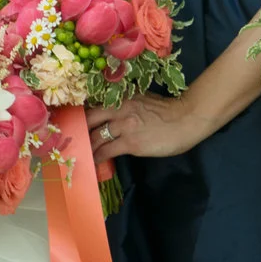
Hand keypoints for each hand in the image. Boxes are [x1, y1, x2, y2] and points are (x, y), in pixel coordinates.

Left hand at [86, 93, 218, 164]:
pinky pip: (106, 151)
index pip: (95, 105)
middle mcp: (119, 109)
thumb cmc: (170, 112)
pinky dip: (97, 158)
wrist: (188, 119)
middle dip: (79, 131)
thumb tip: (115, 117)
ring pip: (95, 137)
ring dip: (86, 148)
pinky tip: (93, 163)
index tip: (75, 125)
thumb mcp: (143, 100)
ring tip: (80, 155)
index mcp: (122, 98)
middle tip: (72, 141)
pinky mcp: (130, 143)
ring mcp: (124, 126)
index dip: (83, 116)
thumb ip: (127, 106)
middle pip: (89, 119)